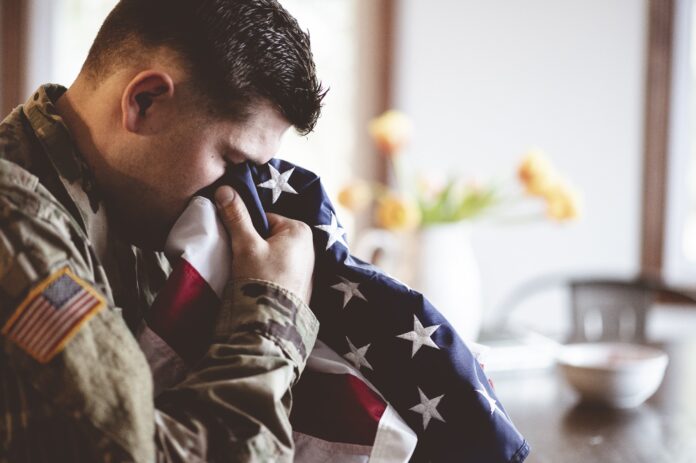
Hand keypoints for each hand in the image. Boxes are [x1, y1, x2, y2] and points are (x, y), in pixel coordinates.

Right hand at [215, 186, 314, 303]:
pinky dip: (268, 274)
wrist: (272, 323)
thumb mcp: (245, 245)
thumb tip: (224, 189)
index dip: (247, 230)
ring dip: (260, 261)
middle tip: (244, 262)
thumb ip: (236, 216)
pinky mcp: (301, 285)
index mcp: (300, 230)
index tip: (239, 246)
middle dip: (254, 246)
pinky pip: (279, 270)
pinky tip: (260, 285)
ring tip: (251, 275)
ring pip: (273, 254)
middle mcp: (309, 246)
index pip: (264, 219)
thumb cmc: (261, 279)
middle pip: (269, 236)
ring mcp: (307, 267)